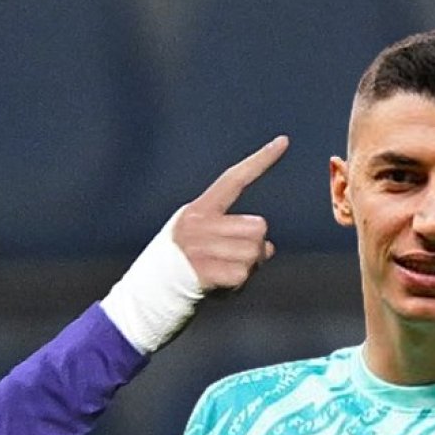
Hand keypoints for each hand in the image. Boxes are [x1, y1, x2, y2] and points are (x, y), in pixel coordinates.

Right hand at [172, 136, 288, 292]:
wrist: (150, 293)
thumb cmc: (183, 266)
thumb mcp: (201, 238)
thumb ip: (233, 234)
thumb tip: (268, 247)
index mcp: (198, 209)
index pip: (234, 179)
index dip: (260, 161)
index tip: (284, 141)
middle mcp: (198, 223)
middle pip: (258, 227)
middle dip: (256, 246)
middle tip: (235, 258)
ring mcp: (200, 246)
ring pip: (255, 252)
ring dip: (248, 267)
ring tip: (224, 272)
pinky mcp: (204, 270)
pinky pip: (243, 274)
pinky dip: (237, 285)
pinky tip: (220, 286)